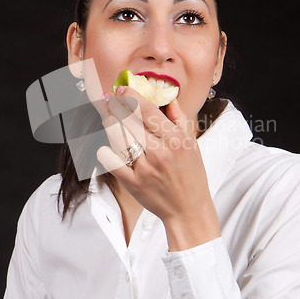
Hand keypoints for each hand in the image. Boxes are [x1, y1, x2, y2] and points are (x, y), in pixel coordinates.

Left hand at [97, 86, 220, 249]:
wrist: (188, 209)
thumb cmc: (192, 175)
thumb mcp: (193, 144)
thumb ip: (180, 119)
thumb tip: (168, 98)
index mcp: (175, 139)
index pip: (147, 110)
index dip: (131, 95)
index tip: (121, 89)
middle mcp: (159, 151)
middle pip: (129, 120)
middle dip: (116, 105)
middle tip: (110, 99)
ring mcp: (145, 168)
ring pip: (118, 137)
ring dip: (109, 123)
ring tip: (107, 116)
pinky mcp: (133, 183)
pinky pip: (112, 162)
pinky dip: (106, 151)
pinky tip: (107, 144)